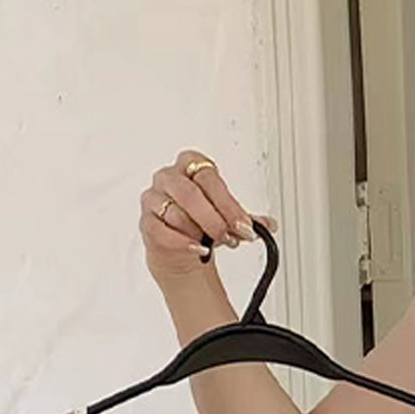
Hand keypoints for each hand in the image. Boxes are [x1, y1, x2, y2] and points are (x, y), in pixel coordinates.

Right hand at [139, 149, 275, 287]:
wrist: (183, 247)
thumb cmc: (204, 222)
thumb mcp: (229, 217)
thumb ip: (248, 220)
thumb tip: (268, 225)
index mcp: (192, 165)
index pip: (209, 177)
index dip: (228, 204)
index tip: (244, 225)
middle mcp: (170, 177)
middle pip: (190, 193)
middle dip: (215, 219)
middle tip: (230, 237)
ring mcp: (154, 198)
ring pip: (176, 213)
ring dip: (200, 232)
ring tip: (214, 243)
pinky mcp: (146, 221)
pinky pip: (161, 230)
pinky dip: (182, 242)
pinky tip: (198, 248)